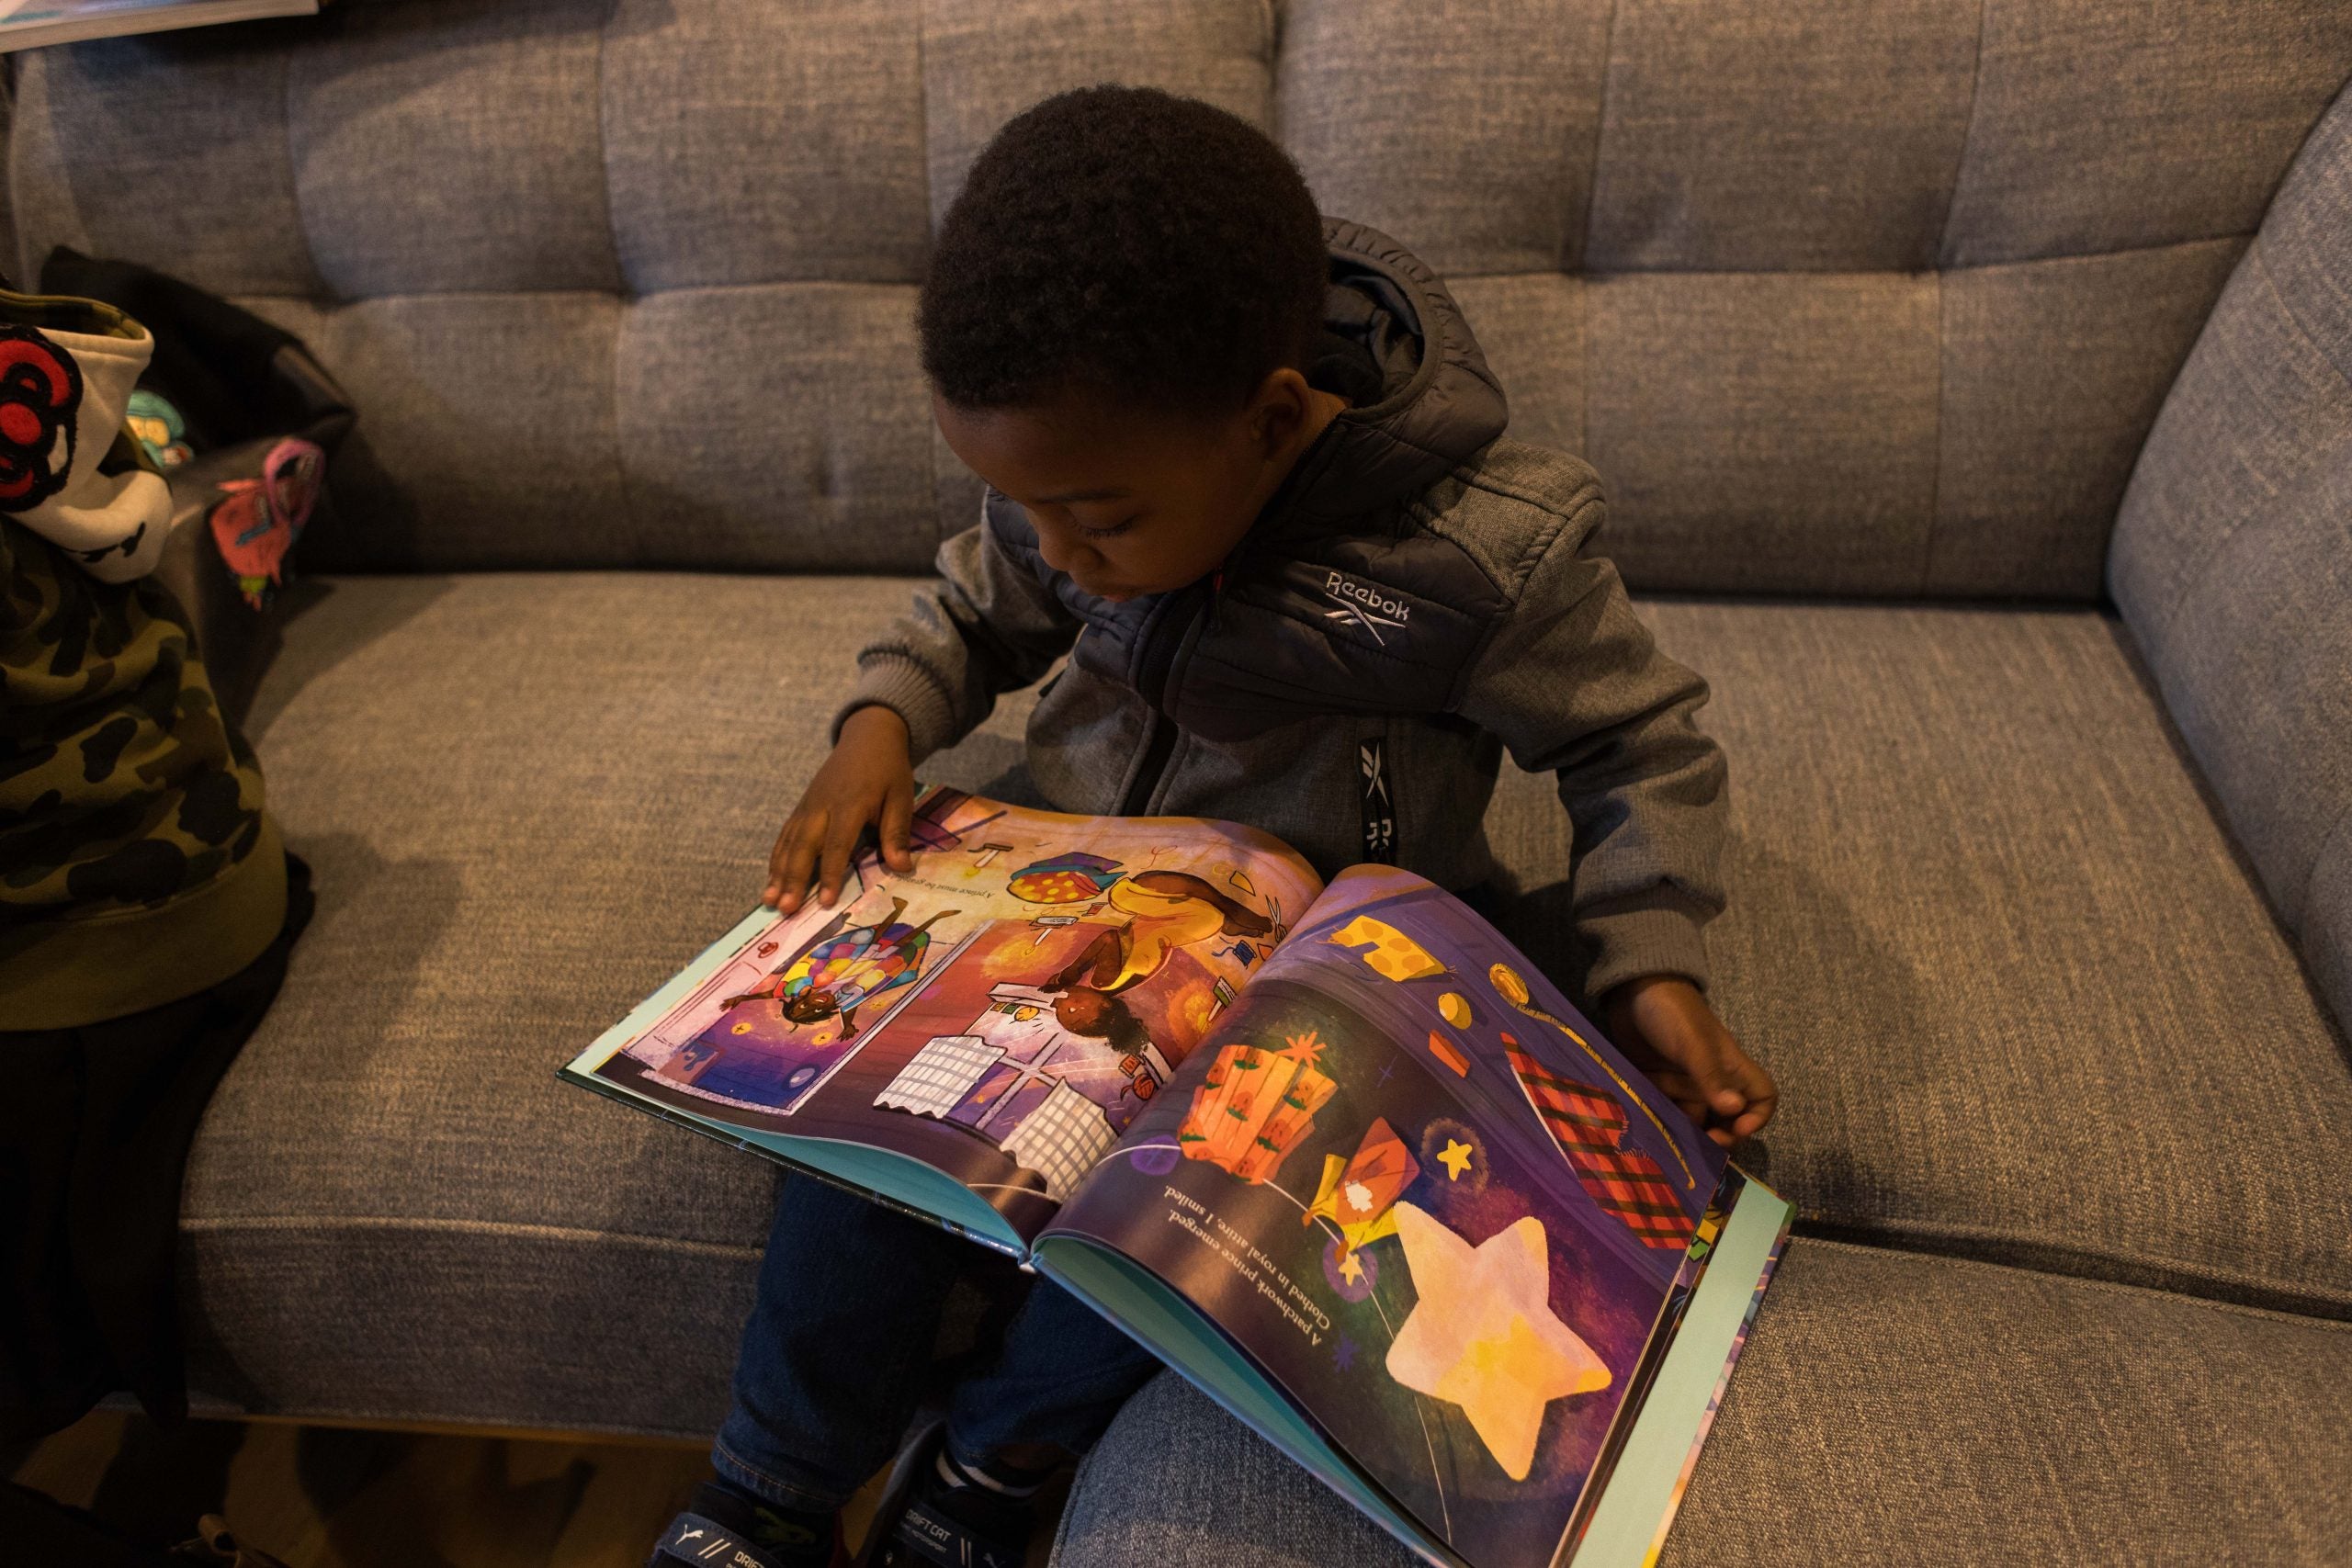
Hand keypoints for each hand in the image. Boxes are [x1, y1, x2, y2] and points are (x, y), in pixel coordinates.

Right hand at [763, 706, 916, 913]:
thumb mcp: (901, 797)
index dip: (829, 874)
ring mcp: (808, 806)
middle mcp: (822, 806)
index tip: (824, 901)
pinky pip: (785, 835)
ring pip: (788, 843)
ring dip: (778, 873)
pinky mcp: (802, 806)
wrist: (868, 737)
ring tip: (769, 901)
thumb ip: (897, 832)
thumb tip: (901, 867)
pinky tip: (771, 880)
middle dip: (792, 879)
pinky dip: (776, 858)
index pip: (836, 844)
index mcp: (850, 804)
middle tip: (785, 908)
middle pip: (803, 846)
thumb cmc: (889, 770)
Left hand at [1603, 976, 1774, 1148]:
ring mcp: (1683, 1084)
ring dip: (1687, 1137)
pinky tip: (1651, 1135)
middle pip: (1727, 1120)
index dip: (1756, 1118)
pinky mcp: (1657, 1086)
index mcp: (1730, 1068)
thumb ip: (1710, 1076)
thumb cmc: (1672, 1012)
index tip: (1736, 1129)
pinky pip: (1665, 1113)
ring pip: (1693, 1121)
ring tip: (1672, 1148)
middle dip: (1719, 1139)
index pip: (1761, 1098)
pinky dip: (1661, 1125)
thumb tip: (1735, 1111)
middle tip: (1700, 1151)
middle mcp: (1711, 1081)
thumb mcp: (1693, 1043)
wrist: (1632, 990)